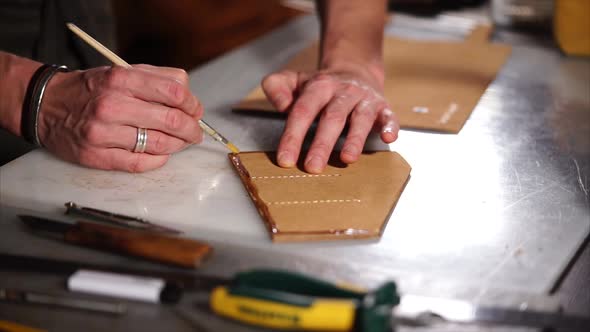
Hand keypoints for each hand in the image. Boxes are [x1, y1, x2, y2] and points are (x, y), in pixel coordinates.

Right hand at [38, 64, 202, 171]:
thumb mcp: (122, 71)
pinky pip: (140, 164)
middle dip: (192, 129)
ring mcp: (102, 132)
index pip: (174, 92)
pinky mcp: (96, 156)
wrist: (46, 104)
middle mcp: (112, 105)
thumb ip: (158, 80)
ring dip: (178, 146)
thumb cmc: (92, 89)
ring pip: (159, 145)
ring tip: (180, 143)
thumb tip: (190, 100)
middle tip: (195, 132)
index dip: (192, 104)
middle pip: (171, 120)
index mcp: (121, 79)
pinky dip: (158, 160)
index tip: (196, 111)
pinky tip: (160, 154)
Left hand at [262, 63, 398, 172]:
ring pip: (360, 119)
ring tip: (347, 159)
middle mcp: (343, 92)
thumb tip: (281, 105)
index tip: (286, 160)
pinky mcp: (383, 107)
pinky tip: (388, 138)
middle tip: (313, 167)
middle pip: (332, 118)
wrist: (355, 69)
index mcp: (319, 87)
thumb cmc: (320, 86)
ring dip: (354, 139)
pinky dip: (390, 127)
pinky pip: (389, 116)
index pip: (303, 111)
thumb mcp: (294, 80)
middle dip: (322, 144)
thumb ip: (277, 88)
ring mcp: (364, 99)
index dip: (293, 136)